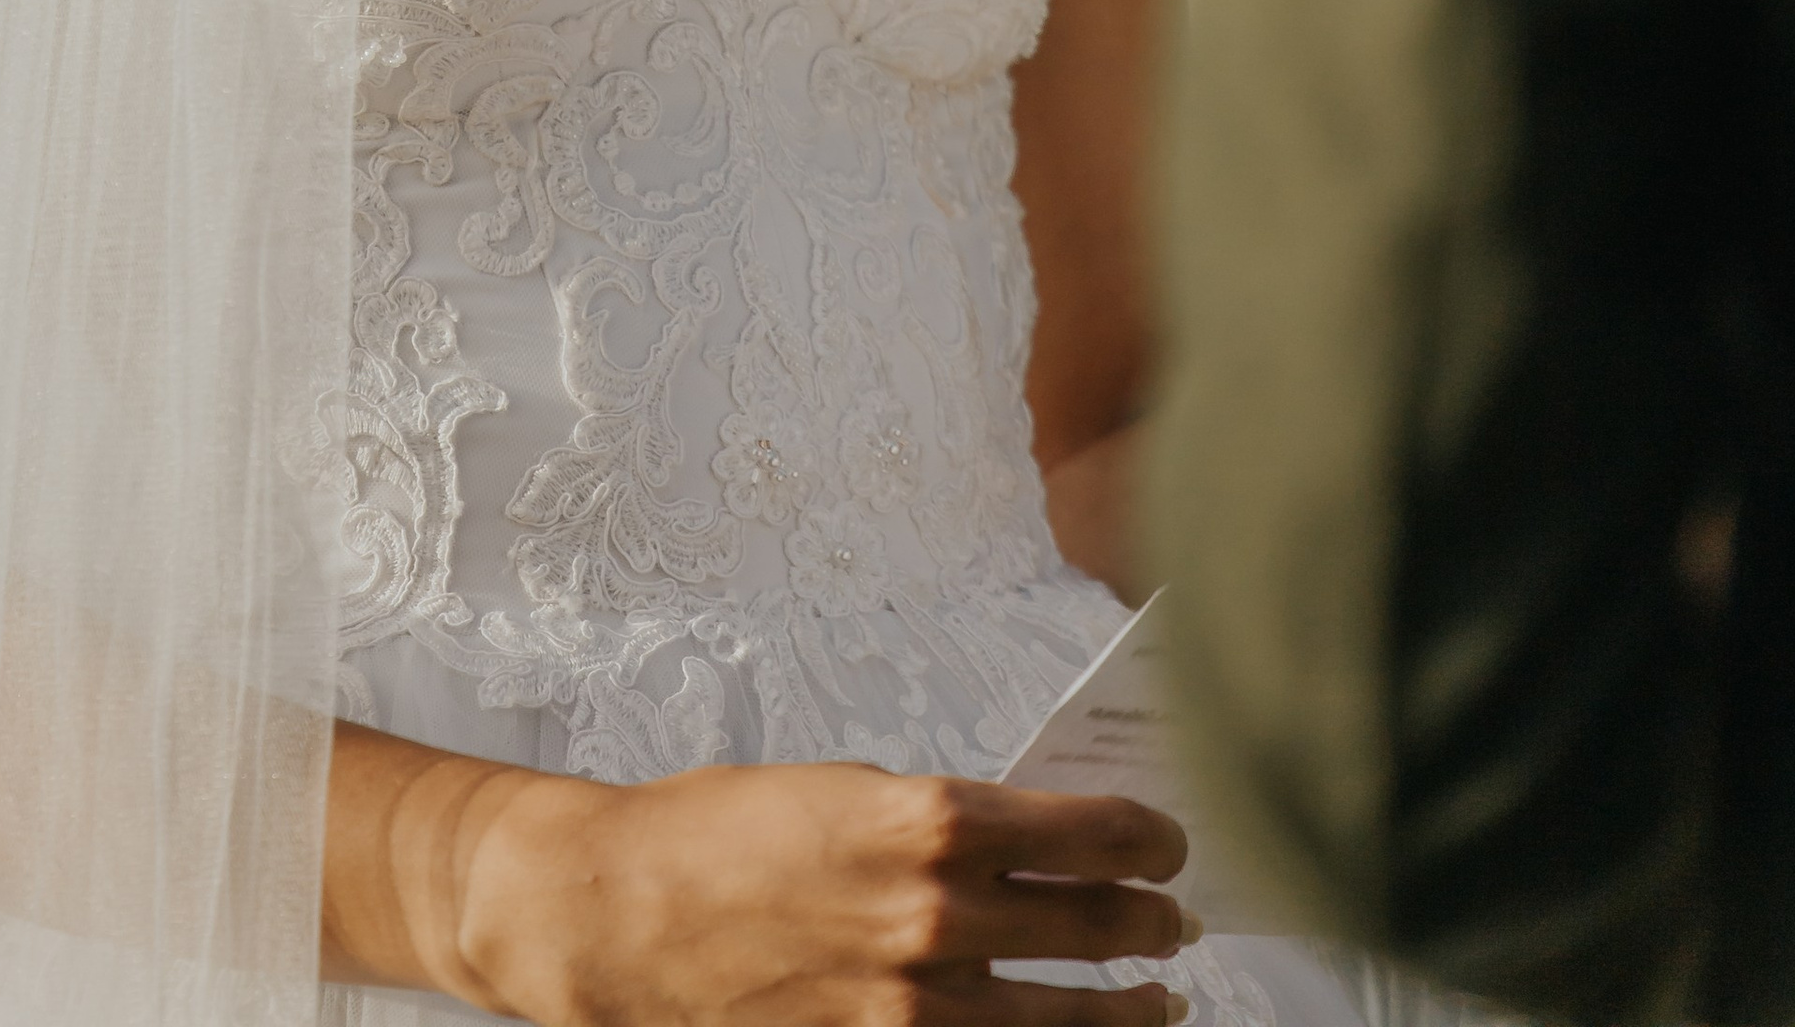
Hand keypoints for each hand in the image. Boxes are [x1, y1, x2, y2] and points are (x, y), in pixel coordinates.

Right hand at [447, 757, 1191, 1026]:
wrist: (620, 917)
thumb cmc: (721, 835)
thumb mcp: (847, 791)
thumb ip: (938, 825)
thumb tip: (1020, 845)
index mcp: (930, 822)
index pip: (1091, 832)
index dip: (1149, 839)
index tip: (1170, 845)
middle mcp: (935, 917)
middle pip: (1091, 927)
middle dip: (1147, 926)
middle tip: (1174, 925)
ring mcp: (910, 1008)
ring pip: (1059, 1019)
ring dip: (1121, 1011)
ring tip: (1156, 1004)